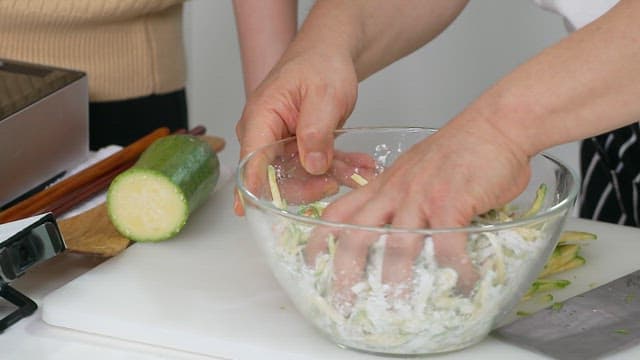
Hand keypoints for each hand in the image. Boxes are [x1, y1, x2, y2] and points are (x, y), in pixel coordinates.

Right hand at [234, 49, 358, 214]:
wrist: (329, 55)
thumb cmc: (319, 64)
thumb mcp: (324, 94)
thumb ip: (316, 131)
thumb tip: (311, 165)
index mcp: (261, 117)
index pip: (251, 161)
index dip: (255, 190)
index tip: (262, 211)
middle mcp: (264, 134)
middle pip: (275, 176)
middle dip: (307, 186)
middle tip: (335, 182)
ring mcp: (280, 144)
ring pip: (299, 176)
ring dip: (331, 177)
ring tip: (360, 172)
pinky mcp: (298, 149)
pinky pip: (315, 168)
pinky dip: (338, 169)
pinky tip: (360, 168)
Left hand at [304, 119, 531, 301]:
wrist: (495, 124)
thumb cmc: (460, 148)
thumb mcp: (415, 170)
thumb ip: (402, 198)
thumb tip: (402, 231)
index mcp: (382, 186)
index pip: (336, 213)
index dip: (319, 242)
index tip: (312, 266)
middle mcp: (393, 192)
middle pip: (355, 236)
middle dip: (346, 274)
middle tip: (345, 303)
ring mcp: (420, 197)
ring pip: (395, 248)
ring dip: (395, 283)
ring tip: (399, 310)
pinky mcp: (450, 202)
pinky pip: (446, 247)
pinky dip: (453, 271)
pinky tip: (461, 284)